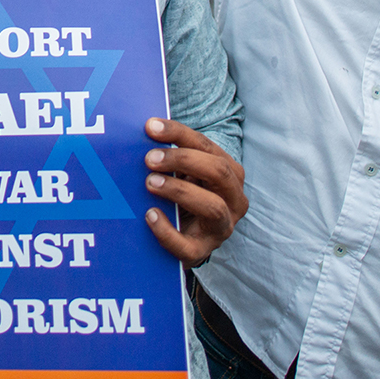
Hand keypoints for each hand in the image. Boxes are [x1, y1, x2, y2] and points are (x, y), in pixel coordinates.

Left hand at [140, 118, 245, 267]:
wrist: (188, 236)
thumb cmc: (185, 196)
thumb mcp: (185, 173)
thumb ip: (173, 158)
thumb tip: (144, 134)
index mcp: (231, 173)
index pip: (207, 146)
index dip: (179, 134)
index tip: (150, 127)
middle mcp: (234, 199)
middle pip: (218, 172)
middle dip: (182, 160)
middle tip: (149, 158)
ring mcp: (222, 227)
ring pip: (212, 207)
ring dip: (179, 191)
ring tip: (150, 183)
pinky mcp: (203, 251)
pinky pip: (187, 246)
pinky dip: (167, 231)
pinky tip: (150, 216)